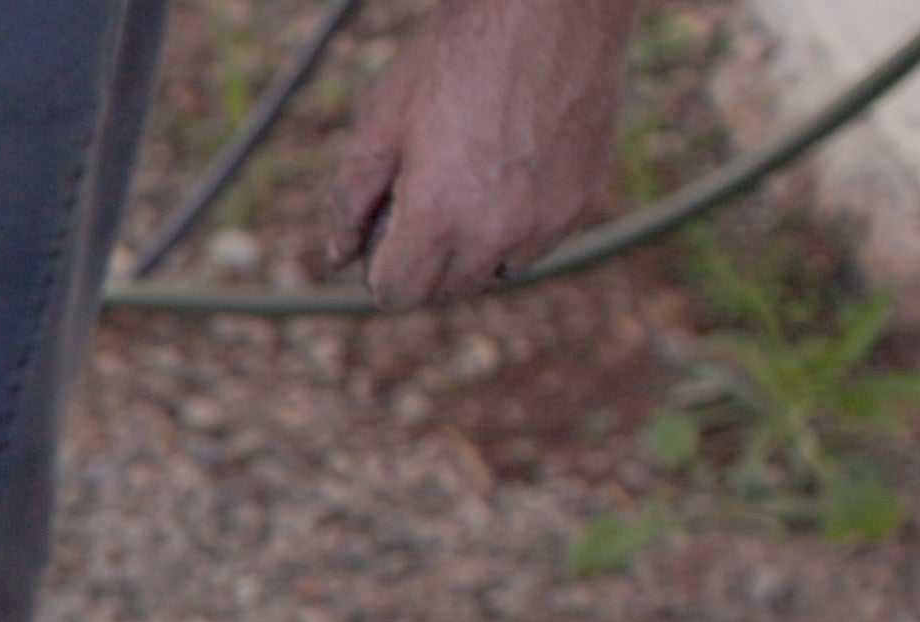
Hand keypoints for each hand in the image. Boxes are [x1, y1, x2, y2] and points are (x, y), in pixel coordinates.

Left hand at [329, 0, 640, 310]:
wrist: (548, 8)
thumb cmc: (457, 55)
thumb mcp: (382, 121)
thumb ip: (351, 198)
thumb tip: (337, 255)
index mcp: (439, 217)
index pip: (398, 295)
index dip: (380, 272)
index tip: (382, 239)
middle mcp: (498, 232)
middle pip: (445, 292)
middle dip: (423, 263)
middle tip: (420, 203)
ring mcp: (547, 220)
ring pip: (494, 273)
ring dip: (472, 251)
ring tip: (465, 185)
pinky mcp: (582, 201)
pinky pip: (539, 244)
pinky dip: (517, 229)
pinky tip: (507, 175)